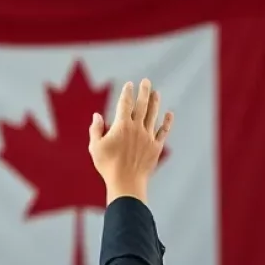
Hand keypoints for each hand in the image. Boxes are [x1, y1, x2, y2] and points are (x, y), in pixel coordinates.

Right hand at [89, 79, 171, 203]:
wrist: (126, 182)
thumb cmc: (107, 166)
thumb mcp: (95, 147)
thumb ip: (96, 129)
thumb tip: (97, 115)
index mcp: (121, 126)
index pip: (125, 104)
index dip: (127, 92)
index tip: (129, 85)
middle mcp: (136, 128)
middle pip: (142, 105)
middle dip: (144, 91)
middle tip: (146, 82)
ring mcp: (148, 136)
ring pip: (153, 114)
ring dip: (155, 102)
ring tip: (155, 93)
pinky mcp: (156, 146)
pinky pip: (163, 131)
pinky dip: (167, 122)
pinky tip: (169, 114)